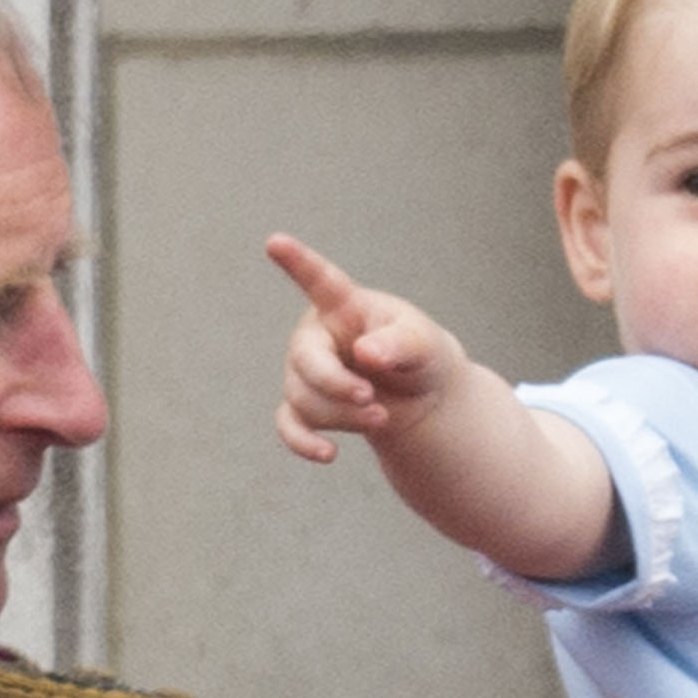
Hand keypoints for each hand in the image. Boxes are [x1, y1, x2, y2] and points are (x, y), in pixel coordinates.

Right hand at [268, 233, 464, 463]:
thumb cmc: (419, 355)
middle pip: (305, 363)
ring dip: (345, 416)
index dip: (297, 263)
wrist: (418, 395)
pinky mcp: (304, 407)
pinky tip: (328, 454)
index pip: (319, 281)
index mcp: (343, 305)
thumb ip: (398, 344)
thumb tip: (365, 354)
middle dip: (337, 386)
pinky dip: (304, 443)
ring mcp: (304, 372)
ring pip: (305, 400)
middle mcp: (316, 335)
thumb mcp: (423, 344)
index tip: (275, 242)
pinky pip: (288, 426)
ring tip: (382, 415)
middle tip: (372, 399)